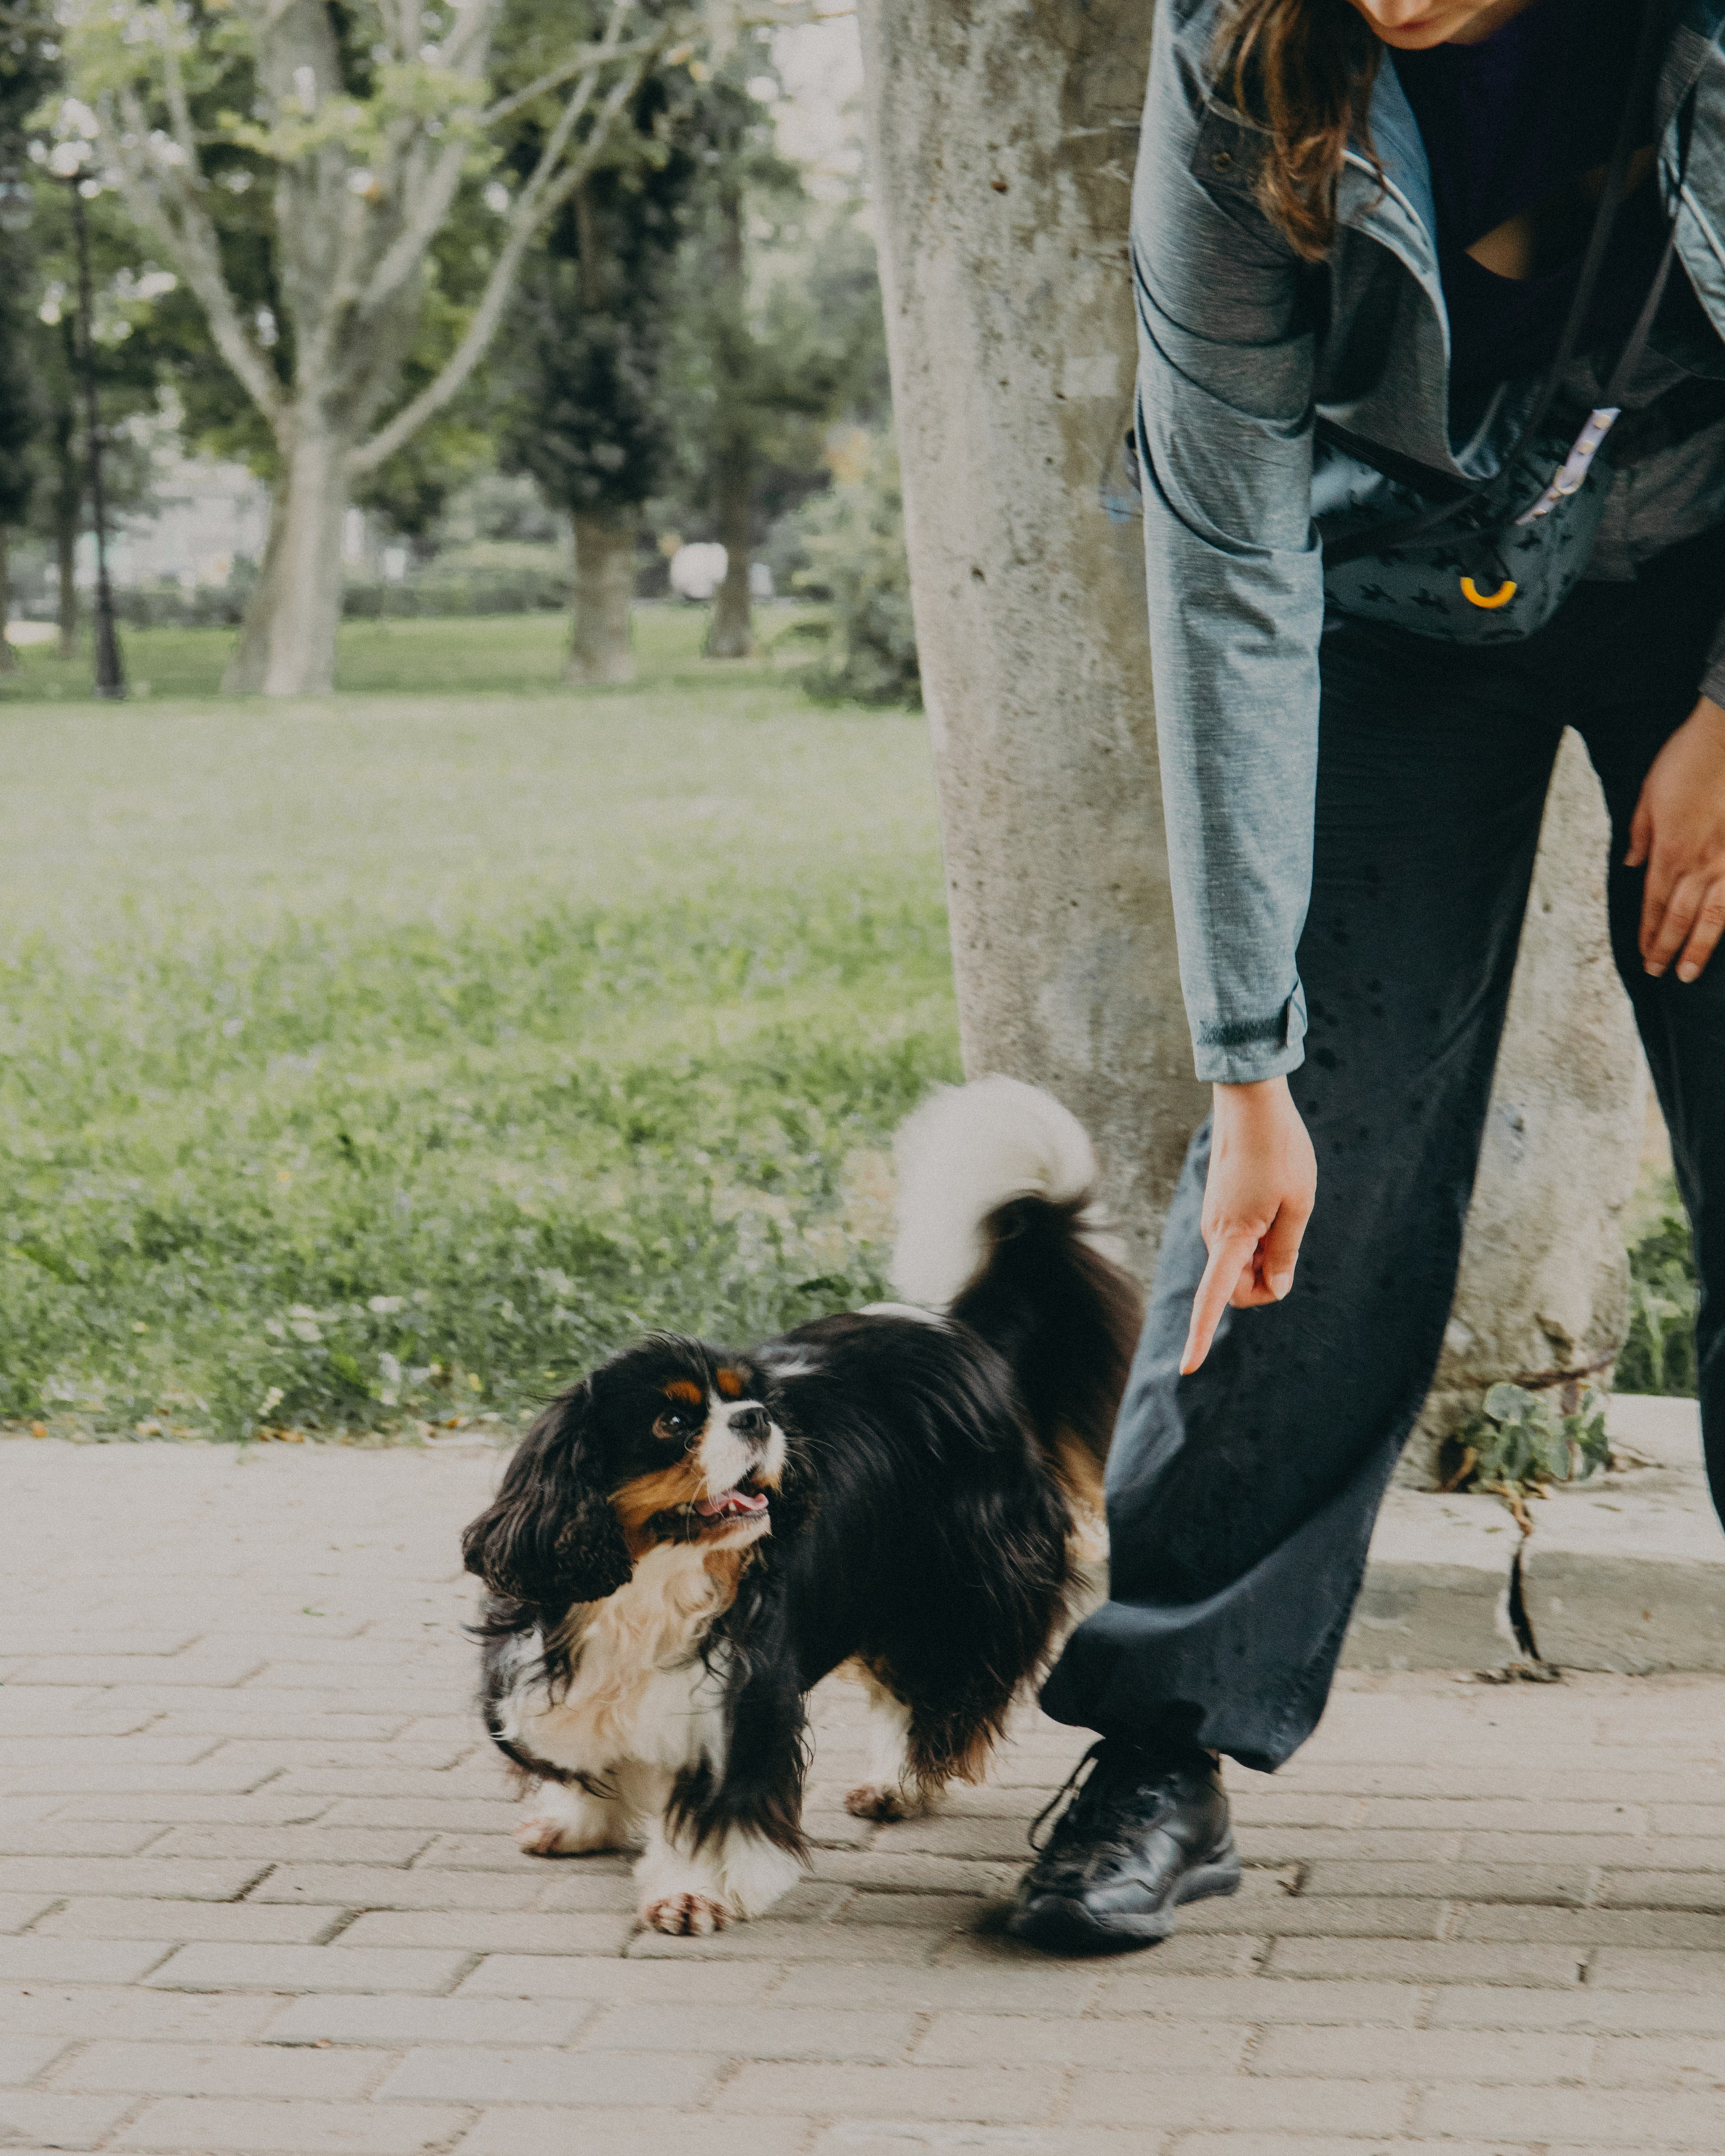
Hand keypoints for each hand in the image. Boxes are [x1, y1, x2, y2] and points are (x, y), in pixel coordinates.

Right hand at [1180, 1076, 1316, 1373]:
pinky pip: (1237, 1243)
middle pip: (1235, 1287)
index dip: (1200, 1335)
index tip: (1187, 1368)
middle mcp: (1214, 1233)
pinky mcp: (1219, 1208)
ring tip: (1285, 1209)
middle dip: (1263, 1285)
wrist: (1250, 1103)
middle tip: (1289, 1246)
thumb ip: (1285, 1251)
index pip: (1213, 1298)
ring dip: (1264, 1257)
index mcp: (1232, 1238)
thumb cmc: (1281, 1151)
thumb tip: (1274, 1288)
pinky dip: (1257, 1240)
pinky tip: (1275, 1200)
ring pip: (1238, 1264)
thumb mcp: (1298, 1204)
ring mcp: (1214, 1220)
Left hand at [1626, 695, 1724, 984]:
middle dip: (1668, 948)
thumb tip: (1631, 864)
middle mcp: (1700, 862)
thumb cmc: (1688, 760)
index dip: (1648, 932)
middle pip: (1680, 916)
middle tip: (1661, 974)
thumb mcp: (1648, 795)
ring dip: (1700, 946)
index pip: (1654, 903)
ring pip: (1714, 915)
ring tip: (1690, 972)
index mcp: (1669, 850)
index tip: (1644, 954)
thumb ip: (1640, 834)